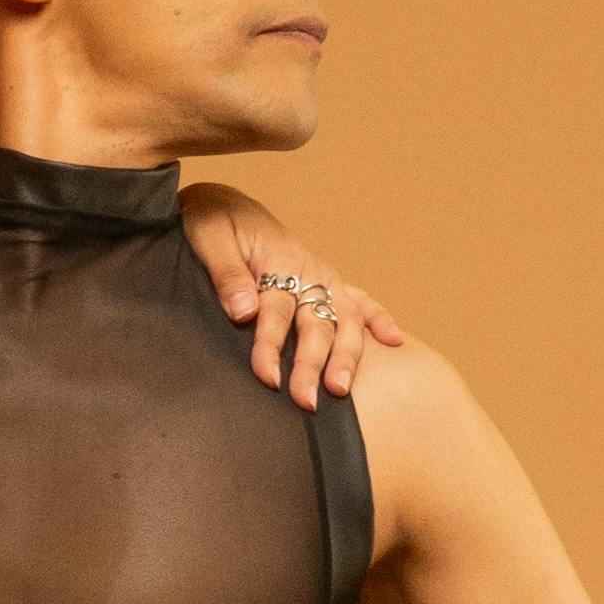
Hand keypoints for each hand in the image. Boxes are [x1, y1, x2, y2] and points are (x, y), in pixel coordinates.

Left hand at [178, 180, 412, 406]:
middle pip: (315, 322)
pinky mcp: (325, 278)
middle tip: (306, 401)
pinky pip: (359, 300)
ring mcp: (321, 275)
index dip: (271, 346)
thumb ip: (227, 275)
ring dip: (345, 355)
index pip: (275, 312)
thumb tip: (244, 311)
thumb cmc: (212, 220)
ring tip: (341, 390)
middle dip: (312, 364)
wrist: (224, 202)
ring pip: (342, 319)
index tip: (267, 377)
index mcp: (277, 260)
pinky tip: (394, 341)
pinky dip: (378, 318)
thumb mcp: (209, 238)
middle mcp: (307, 270)